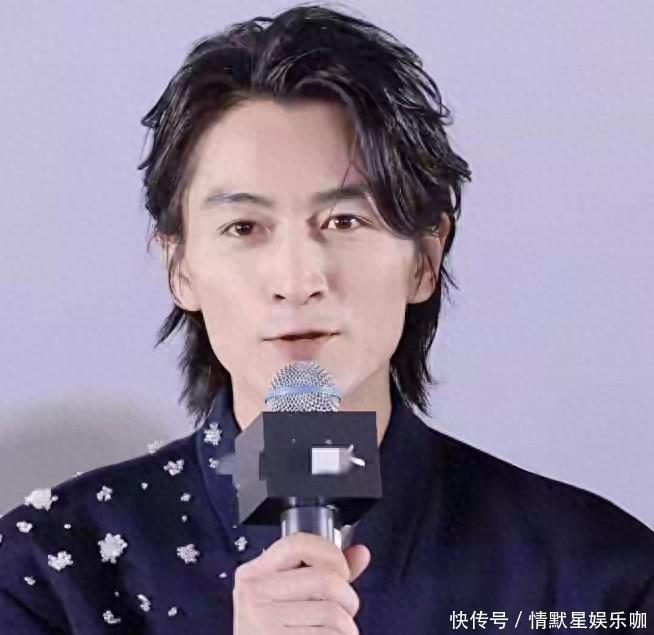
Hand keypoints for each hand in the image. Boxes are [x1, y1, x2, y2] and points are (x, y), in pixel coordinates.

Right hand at [233, 531, 370, 633]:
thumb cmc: (274, 632)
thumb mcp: (287, 597)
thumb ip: (325, 572)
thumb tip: (361, 553)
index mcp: (254, 574)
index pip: (298, 544)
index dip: (331, 553)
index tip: (342, 570)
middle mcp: (254, 594)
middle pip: (325, 579)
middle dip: (348, 597)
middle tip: (343, 611)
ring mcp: (264, 622)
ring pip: (332, 612)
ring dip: (347, 626)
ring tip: (336, 632)